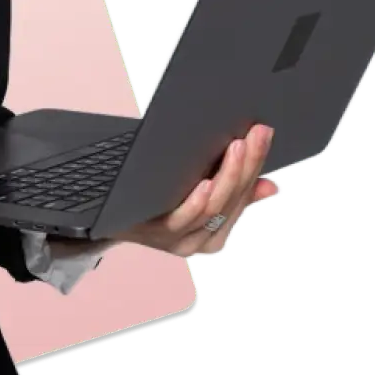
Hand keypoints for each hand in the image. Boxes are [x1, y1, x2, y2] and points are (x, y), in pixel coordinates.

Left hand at [117, 124, 281, 256]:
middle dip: (247, 165)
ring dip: (228, 177)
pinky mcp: (156, 234)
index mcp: (216, 231)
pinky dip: (198, 201)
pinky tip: (205, 183)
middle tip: (254, 135)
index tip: (263, 135)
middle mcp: (202, 239)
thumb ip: (230, 192)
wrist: (105, 222)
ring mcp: (180, 239)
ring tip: (236, 150)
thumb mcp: (194, 195)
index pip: (245, 194)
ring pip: (214, 209)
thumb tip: (268, 184)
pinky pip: (183, 219)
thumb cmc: (152, 205)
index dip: (257, 164)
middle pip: (232, 200)